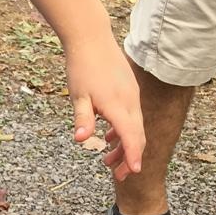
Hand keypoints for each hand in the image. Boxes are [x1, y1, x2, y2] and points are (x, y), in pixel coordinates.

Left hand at [64, 32, 144, 180]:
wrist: (91, 38)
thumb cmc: (82, 67)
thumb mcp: (78, 95)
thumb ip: (82, 118)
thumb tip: (81, 140)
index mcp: (118, 105)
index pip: (131, 136)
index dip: (133, 156)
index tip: (134, 172)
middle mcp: (130, 101)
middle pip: (137, 135)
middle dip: (130, 157)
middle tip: (119, 175)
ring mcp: (132, 95)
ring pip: (134, 126)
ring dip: (125, 145)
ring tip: (108, 160)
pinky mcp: (129, 90)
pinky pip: (131, 116)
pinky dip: (124, 130)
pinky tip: (109, 138)